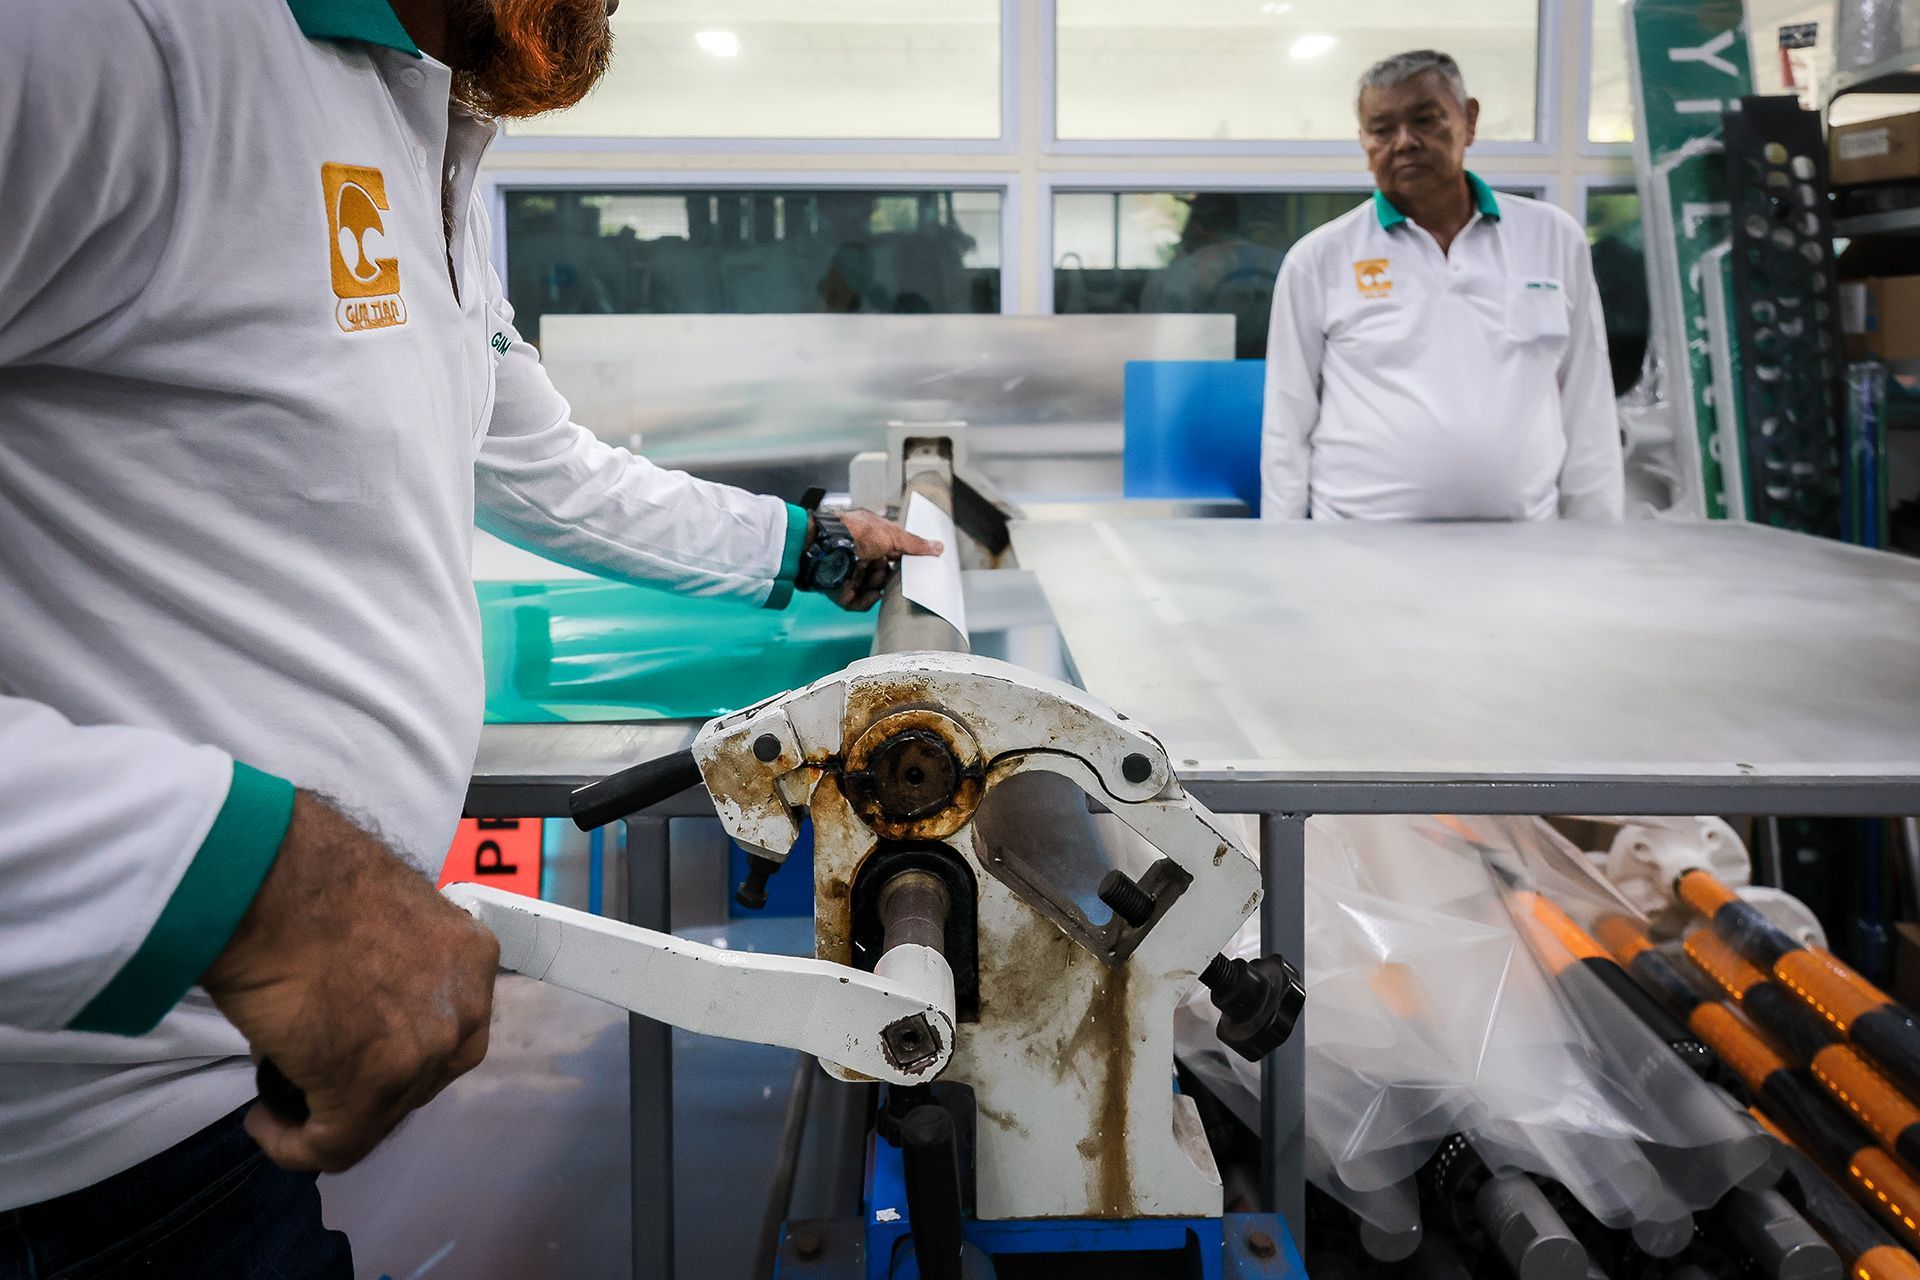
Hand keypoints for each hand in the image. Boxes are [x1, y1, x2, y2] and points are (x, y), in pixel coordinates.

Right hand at [201, 792, 499, 1172]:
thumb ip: (391, 965)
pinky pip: (335, 1144)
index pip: (445, 1028)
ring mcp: (425, 1050)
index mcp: (472, 958)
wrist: (270, 881)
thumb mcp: (382, 917)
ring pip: (379, 1113)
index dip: (394, 1048)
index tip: (344, 1047)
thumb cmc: (306, 880)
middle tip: (309, 1074)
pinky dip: (294, 1144)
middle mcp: (465, 1006)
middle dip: (366, 1084)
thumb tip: (356, 1003)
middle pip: (421, 1076)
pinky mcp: (373, 1086)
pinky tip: (264, 1122)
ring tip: (280, 1099)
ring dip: (327, 1113)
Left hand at [830, 508, 942, 611]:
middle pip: (882, 574)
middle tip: (895, 573)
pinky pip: (859, 604)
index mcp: (869, 540)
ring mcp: (849, 575)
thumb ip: (915, 544)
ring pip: (872, 589)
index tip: (913, 566)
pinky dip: (867, 601)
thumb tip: (937, 547)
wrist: (827, 546)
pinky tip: (871, 593)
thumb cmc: (853, 532)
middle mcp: (859, 557)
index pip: (891, 554)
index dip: (901, 561)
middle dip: (889, 575)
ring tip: (876, 575)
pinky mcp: (841, 592)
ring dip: (878, 584)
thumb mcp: (892, 534)